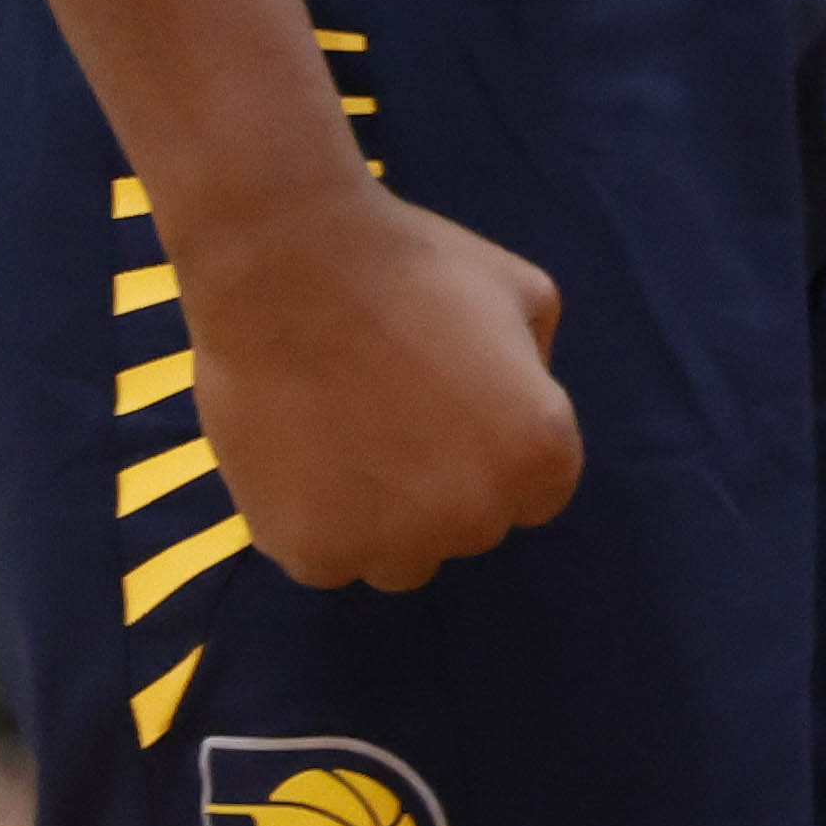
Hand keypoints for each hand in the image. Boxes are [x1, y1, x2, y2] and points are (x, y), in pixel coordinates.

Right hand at [177, 177, 585, 591]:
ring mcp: (392, 547)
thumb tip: (523, 403)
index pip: (536, 491)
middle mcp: (476, 519)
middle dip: (443, 481)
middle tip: (392, 411)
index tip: (452, 406)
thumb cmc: (410, 268)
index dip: (494, 446)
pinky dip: (316, 519)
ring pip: (399, 556)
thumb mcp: (522, 292)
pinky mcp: (314, 557)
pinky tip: (300, 453)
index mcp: (538, 457)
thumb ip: (539, 364)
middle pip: (467, 525)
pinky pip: (329, 555)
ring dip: (382, 515)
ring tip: (344, 435)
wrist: (286, 269)